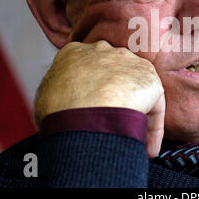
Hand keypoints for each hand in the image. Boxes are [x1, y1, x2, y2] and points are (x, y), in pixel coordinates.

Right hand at [34, 40, 164, 157]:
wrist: (84, 111)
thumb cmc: (58, 110)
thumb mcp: (44, 97)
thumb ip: (57, 94)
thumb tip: (63, 107)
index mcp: (74, 53)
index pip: (86, 68)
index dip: (90, 90)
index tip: (92, 109)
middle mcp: (103, 51)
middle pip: (112, 74)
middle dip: (115, 96)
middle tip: (113, 123)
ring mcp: (128, 61)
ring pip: (135, 89)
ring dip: (136, 113)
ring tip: (133, 140)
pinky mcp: (149, 77)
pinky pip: (154, 105)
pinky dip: (152, 127)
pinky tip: (148, 148)